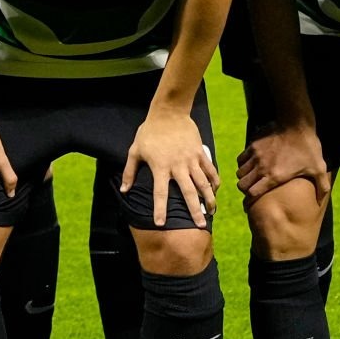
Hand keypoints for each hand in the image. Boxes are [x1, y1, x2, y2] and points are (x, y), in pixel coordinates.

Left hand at [124, 107, 219, 228]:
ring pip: (203, 183)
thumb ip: (130, 172)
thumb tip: (124, 190)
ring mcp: (191, 159)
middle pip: (188, 193)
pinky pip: (210, 169)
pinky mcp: (200, 153)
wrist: (169, 113)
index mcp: (160, 167)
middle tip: (200, 226)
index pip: (160, 193)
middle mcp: (178, 166)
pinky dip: (214, 181)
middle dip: (194, 210)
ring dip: (208, 198)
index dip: (160, 209)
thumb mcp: (134, 151)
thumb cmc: (149, 132)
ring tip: (211, 211)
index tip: (161, 224)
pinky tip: (216, 190)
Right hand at [236, 121, 331, 204]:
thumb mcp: (318, 167)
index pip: (252, 194)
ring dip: (245, 177)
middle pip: (242, 185)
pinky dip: (243, 164)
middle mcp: (261, 168)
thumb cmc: (308, 147)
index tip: (251, 204)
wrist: (297, 123)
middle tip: (252, 189)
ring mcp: (256, 155)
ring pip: (240, 172)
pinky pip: (241, 159)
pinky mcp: (253, 145)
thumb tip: (321, 201)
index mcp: (274, 176)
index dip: (250, 202)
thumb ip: (321, 186)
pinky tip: (252, 164)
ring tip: (252, 177)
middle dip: (245, 190)